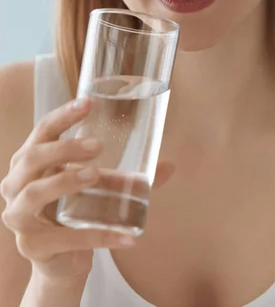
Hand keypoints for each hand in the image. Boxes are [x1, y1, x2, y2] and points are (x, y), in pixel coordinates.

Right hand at [0, 99, 173, 284]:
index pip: (42, 131)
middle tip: (98, 145)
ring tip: (95, 175)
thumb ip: (128, 175)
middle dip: (64, 148)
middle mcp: (17, 185)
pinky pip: (65, 238)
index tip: (89, 103)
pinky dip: (98, 237)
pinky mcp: (32, 246)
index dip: (63, 116)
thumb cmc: (75, 210)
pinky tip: (127, 237)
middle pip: (33, 158)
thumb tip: (170, 165)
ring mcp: (20, 217)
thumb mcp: (98, 187)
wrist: (63, 260)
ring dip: (66, 181)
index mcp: (31, 161)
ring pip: (35, 193)